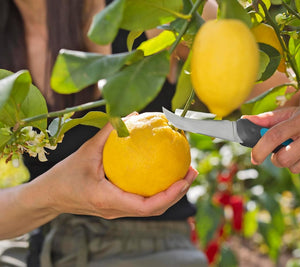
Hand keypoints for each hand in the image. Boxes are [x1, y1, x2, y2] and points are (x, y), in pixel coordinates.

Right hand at [39, 123, 197, 218]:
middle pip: (155, 210)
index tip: (184, 180)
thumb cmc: (64, 175)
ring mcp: (118, 212)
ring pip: (151, 208)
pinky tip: (164, 173)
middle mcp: (116, 210)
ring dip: (171, 194)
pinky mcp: (117, 207)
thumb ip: (109, 132)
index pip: (146, 206)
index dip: (169, 195)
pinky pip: (142, 202)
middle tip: (192, 172)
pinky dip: (157, 191)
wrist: (50, 196)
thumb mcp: (85, 151)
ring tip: (185, 173)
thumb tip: (132, 113)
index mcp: (109, 200)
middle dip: (178, 193)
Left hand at [243, 107, 299, 177]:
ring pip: (296, 169)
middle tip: (284, 151)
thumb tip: (244, 122)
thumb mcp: (288, 115)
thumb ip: (265, 120)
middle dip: (278, 159)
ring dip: (294, 163)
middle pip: (284, 159)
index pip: (275, 136)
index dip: (260, 149)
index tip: (254, 158)